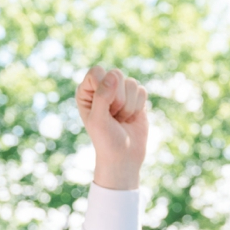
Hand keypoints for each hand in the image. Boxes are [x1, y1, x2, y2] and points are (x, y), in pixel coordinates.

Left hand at [76, 66, 148, 189]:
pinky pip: (142, 91)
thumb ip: (102, 96)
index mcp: (87, 90)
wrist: (123, 157)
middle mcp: (103, 87)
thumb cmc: (105, 140)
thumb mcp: (98, 119)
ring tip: (121, 119)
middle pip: (116, 74)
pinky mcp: (136, 98)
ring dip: (128, 106)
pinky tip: (131, 118)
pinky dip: (138, 107)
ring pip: (131, 83)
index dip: (103, 88)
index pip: (97, 72)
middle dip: (118, 99)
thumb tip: (114, 75)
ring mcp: (120, 92)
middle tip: (113, 116)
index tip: (103, 108)